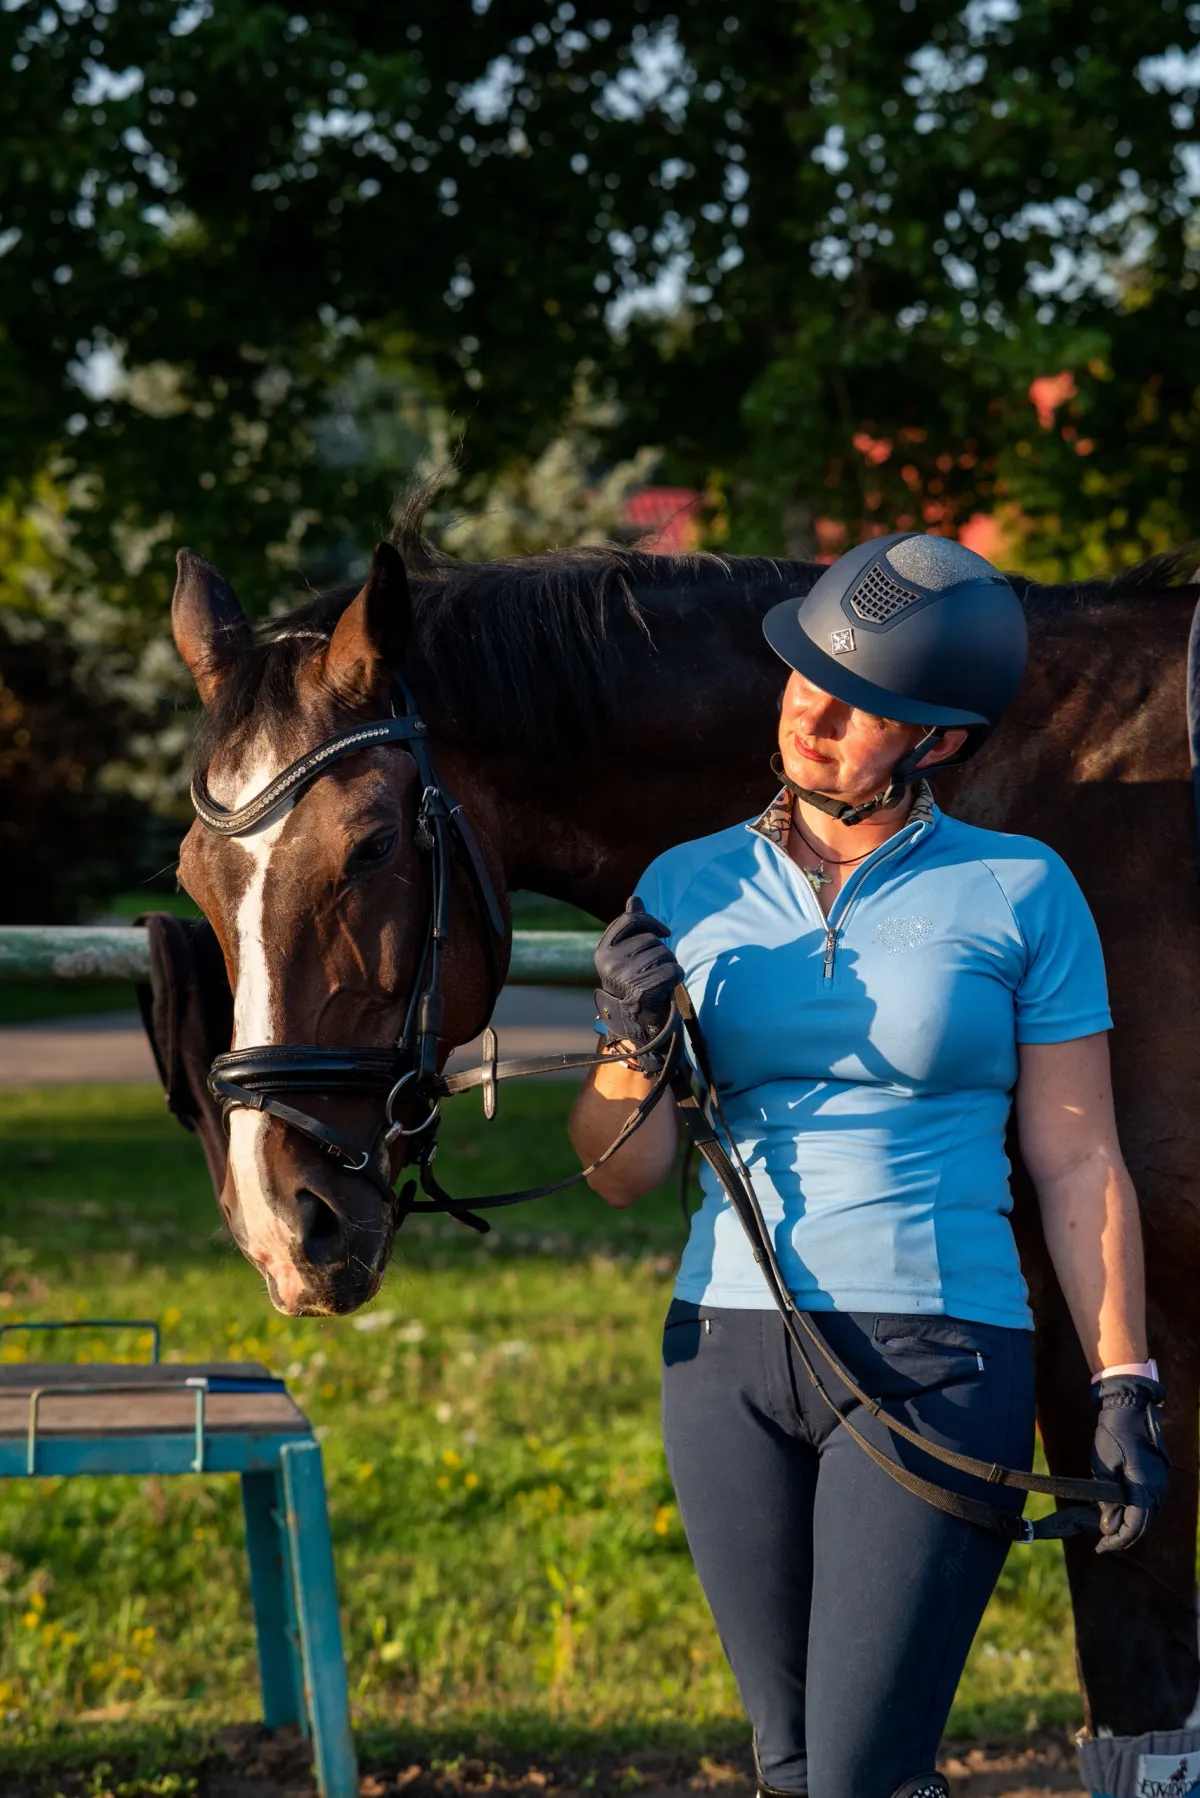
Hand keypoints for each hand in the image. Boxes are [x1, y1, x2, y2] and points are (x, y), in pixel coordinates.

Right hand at [594, 896, 683, 1072]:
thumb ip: (632, 926)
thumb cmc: (637, 981)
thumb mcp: (630, 952)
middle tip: (654, 970)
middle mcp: (609, 963)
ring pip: (665, 955)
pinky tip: (665, 989)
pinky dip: (676, 979)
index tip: (664, 932)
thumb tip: (634, 898)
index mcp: (603, 951)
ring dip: (670, 966)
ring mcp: (624, 978)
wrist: (639, 1021)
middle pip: (651, 939)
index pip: (631, 920)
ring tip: (657, 981)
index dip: (652, 922)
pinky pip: (673, 971)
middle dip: (662, 952)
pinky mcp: (642, 991)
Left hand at [1091, 1374, 1168, 1552]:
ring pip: (1149, 1517)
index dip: (1119, 1539)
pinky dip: (1137, 1515)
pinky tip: (1122, 1516)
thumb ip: (1108, 1500)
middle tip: (1103, 1543)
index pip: (1136, 1525)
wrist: (1128, 1410)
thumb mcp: (1103, 1468)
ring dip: (1132, 1527)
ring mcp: (1161, 1484)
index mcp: (1145, 1487)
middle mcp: (1158, 1489)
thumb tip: (1109, 1526)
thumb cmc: (1112, 1436)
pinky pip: (1150, 1506)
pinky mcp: (1157, 1479)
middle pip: (1145, 1525)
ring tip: (1110, 1533)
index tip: (1102, 1547)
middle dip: (1125, 1537)